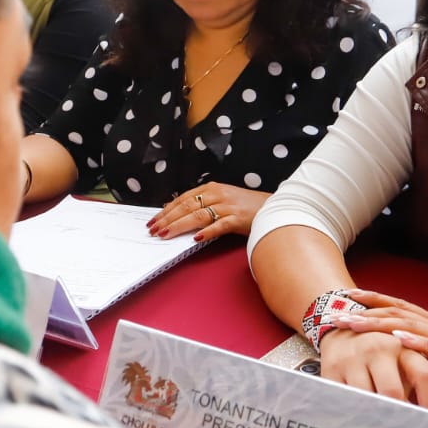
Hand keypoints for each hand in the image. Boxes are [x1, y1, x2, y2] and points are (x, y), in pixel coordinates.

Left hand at [148, 183, 268, 241]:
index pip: (183, 199)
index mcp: (211, 188)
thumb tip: (178, 213)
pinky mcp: (238, 219)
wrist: (274, 206)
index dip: (166, 210)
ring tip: (166, 234)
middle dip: (167, 219)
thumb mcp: (222, 199)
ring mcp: (228, 206)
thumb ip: (202, 204)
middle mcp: (218, 195)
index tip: (153, 220)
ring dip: (179, 226)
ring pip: (198, 215)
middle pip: (187, 207)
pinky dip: (206, 232)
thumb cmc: (246, 206)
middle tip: (154, 229)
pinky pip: (219, 226)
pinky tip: (195, 238)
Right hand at [317, 327, 427, 409]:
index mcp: (402, 347)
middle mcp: (377, 350)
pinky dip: (353, 416)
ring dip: (375, 420)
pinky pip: (345, 402)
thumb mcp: (401, 358)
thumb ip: (415, 382)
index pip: (424, 375)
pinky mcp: (331, 370)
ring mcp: (352, 359)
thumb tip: (426, 419)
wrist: (342, 333)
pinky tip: (360, 423)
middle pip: (392, 392)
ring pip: (366, 400)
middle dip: (399, 416)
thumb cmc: (381, 354)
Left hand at [334, 290, 427, 396]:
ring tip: (357, 322)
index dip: (375, 301)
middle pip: (400, 315)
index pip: (403, 309)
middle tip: (336, 311)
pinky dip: (420, 343)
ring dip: (383, 324)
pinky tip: (401, 340)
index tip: (348, 296)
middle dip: (367, 312)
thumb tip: (410, 362)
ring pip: (415, 328)